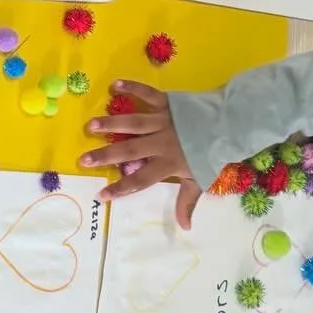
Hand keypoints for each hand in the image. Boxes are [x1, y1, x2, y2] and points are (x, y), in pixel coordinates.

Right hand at [79, 80, 201, 225]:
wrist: (229, 124)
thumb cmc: (211, 154)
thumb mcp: (200, 180)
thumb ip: (187, 202)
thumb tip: (184, 227)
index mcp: (168, 163)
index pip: (141, 179)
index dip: (121, 189)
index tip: (101, 195)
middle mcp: (161, 142)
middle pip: (130, 150)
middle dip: (106, 155)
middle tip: (83, 159)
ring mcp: (163, 121)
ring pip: (133, 123)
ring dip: (111, 123)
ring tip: (91, 126)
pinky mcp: (167, 103)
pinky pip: (147, 94)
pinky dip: (132, 88)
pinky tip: (114, 85)